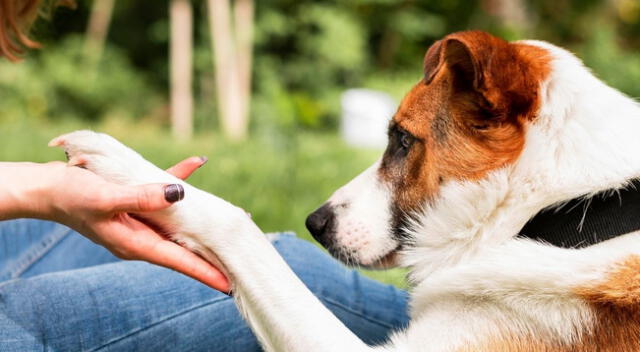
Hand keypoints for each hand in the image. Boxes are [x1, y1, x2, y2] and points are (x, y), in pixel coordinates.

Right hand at [0, 157, 230, 292]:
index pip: (178, 261)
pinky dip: (178, 179)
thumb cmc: (70, 196)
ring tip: (230, 216)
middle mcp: (141, 236)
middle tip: (240, 251)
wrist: (46, 188)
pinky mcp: (135, 202)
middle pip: (183, 246)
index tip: (228, 282)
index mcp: (135, 243)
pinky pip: (162, 191)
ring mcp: (139, 220)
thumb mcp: (106, 198)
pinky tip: (195, 163)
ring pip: (178, 221)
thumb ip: (142, 197)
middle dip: (210, 250)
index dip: (204, 271)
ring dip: (202, 217)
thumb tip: (180, 193)